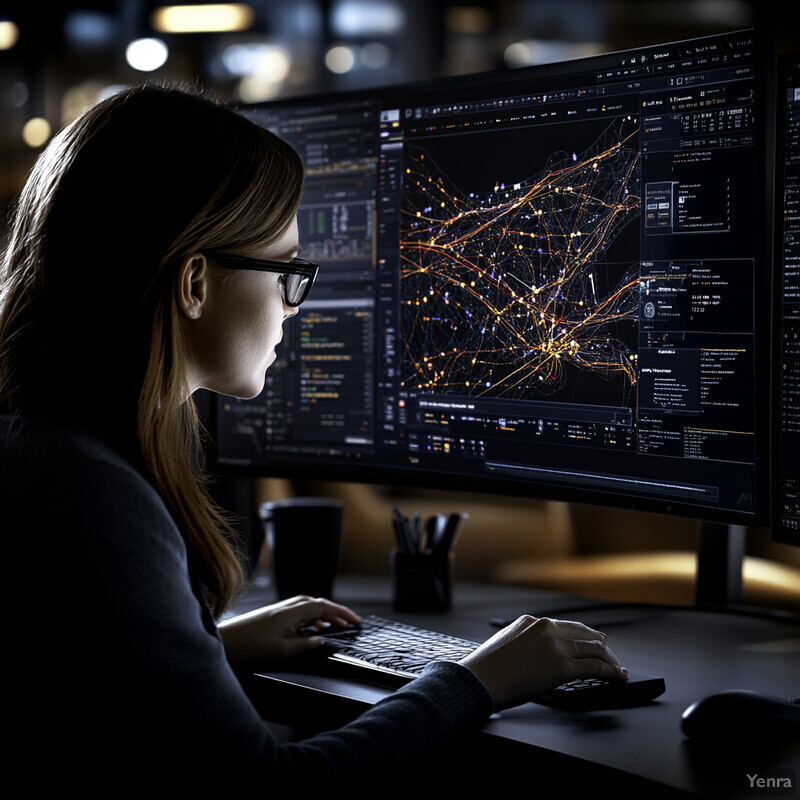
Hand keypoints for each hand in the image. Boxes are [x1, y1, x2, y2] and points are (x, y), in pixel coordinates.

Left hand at [218, 596, 361, 664]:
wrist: (223, 643)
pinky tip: (311, 628)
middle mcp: (286, 607)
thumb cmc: (249, 647)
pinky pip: (298, 612)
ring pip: (308, 607)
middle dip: (335, 612)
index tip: (355, 620)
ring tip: (334, 626)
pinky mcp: (272, 616)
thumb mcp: (282, 651)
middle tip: (348, 623)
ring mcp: (278, 610)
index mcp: (291, 612)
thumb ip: (306, 646)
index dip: (342, 612)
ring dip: (323, 614)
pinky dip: (310, 618)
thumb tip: (322, 642)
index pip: (323, 606)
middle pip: (317, 603)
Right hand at [459, 615, 626, 710]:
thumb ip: (524, 642)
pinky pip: (595, 668)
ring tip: (617, 669)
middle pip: (585, 635)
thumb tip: (535, 654)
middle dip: (601, 647)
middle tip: (610, 656)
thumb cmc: (487, 668)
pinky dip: (611, 673)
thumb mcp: (506, 643)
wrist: (480, 678)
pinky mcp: (563, 667)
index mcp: (532, 621)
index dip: (585, 635)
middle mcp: (546, 628)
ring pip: (594, 650)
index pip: (568, 626)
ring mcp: (556, 646)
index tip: (593, 641)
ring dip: (610, 661)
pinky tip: (617, 678)